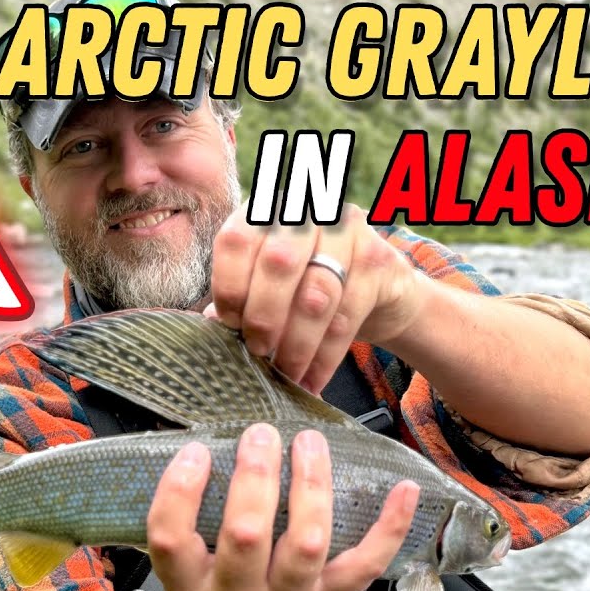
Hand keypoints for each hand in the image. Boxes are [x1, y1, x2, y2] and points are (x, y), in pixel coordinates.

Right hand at [120, 424, 418, 590]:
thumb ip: (189, 526)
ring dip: (311, 485)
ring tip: (309, 443)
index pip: (171, 538)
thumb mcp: (180, 580)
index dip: (179, 490)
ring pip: (306, 542)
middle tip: (260, 434)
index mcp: (190, 588)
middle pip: (246, 534)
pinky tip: (402, 490)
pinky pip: (364, 565)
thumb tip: (205, 447)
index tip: (195, 452)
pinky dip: (389, 527)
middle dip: (255, 476)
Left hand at [208, 202, 430, 393]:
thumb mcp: (271, 284)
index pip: (237, 239)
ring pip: (315, 296)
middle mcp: (307, 211)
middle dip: (264, 317)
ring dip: (296, 344)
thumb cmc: (308, 285)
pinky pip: (347, 317)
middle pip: (278, 264)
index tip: (230, 324)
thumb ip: (242, 297)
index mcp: (268, 211)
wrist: (379, 290)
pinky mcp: (378, 260)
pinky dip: (325, 357)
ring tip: (285, 374)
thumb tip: (210, 326)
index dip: (230, 286)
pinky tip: (312, 379)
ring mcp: (348, 231)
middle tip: (258, 351)